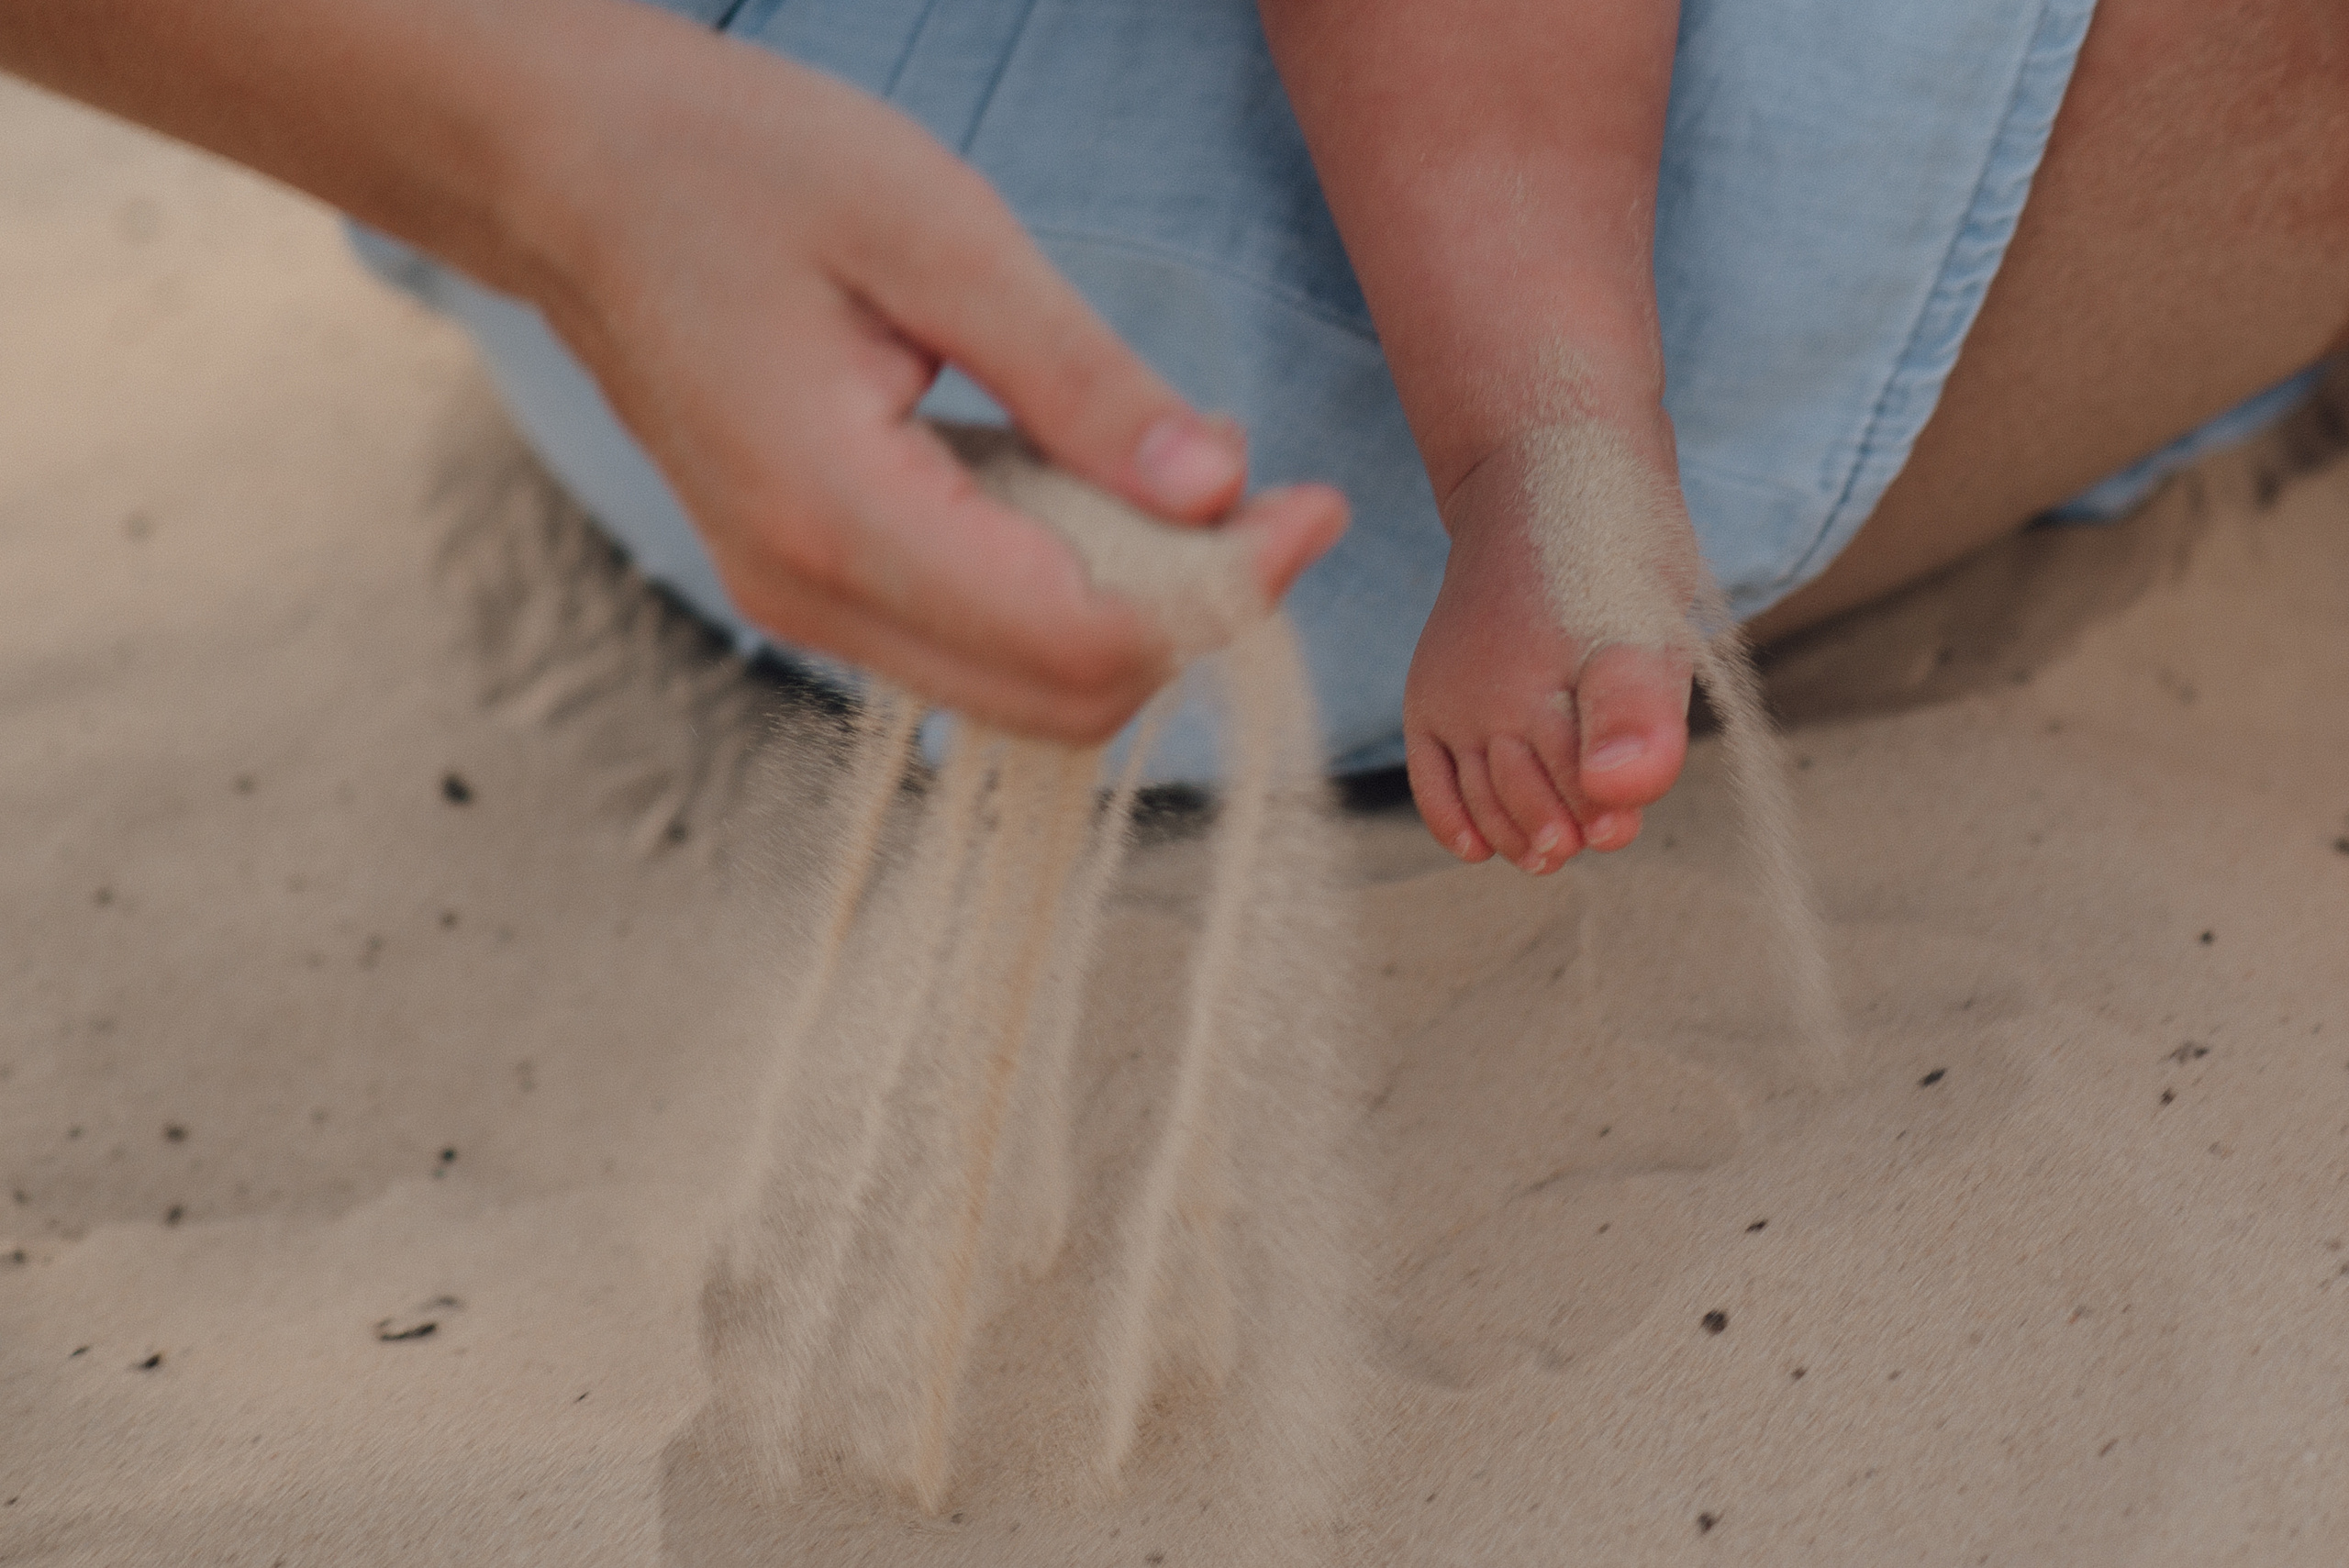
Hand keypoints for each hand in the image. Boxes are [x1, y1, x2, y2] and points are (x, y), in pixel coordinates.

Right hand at [525, 25, 1344, 739]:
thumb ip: (1080, 378)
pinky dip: (1066, 590)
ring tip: (1198, 484)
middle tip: (1276, 503)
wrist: (568, 172)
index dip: (1220, 593)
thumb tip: (1219, 489)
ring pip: (1022, 689)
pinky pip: (973, 640)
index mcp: (838, 513)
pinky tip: (1099, 487)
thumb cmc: (734, 166)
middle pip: (1061, 700)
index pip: (1078, 638)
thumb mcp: (935, 233)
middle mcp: (812, 594)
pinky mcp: (811, 582)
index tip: (1313, 506)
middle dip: (1195, 619)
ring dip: (1135, 611)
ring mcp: (803, 603)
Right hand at [1403, 424, 1695, 871]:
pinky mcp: (1429, 694)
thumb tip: (1619, 792)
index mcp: (1538, 692)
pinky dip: (1454, 818)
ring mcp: (1449, 700)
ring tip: (1555, 839)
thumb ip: (1639, 713)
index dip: (1606, 818)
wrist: (1541, 474)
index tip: (1628, 823)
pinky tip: (1481, 845)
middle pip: (1526, 806)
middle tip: (1601, 833)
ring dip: (1519, 829)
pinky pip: (1430, 778)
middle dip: (1567, 828)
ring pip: (1480, 800)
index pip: (1575, 797)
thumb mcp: (1649, 626)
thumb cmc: (1610, 553)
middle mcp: (1480, 703)